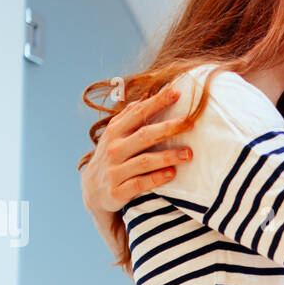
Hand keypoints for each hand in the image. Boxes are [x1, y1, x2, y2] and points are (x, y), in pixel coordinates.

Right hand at [79, 84, 192, 214]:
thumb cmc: (111, 158)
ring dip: (168, 156)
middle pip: (144, 135)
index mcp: (115, 131)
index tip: (177, 92)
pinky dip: (156, 178)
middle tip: (190, 123)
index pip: (137, 112)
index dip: (157, 102)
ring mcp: (115, 171)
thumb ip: (129, 117)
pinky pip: (140, 183)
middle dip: (168, 128)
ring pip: (144, 161)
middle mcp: (113, 149)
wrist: (93, 192)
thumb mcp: (114, 135)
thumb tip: (148, 95)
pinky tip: (172, 173)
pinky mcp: (117, 191)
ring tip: (188, 154)